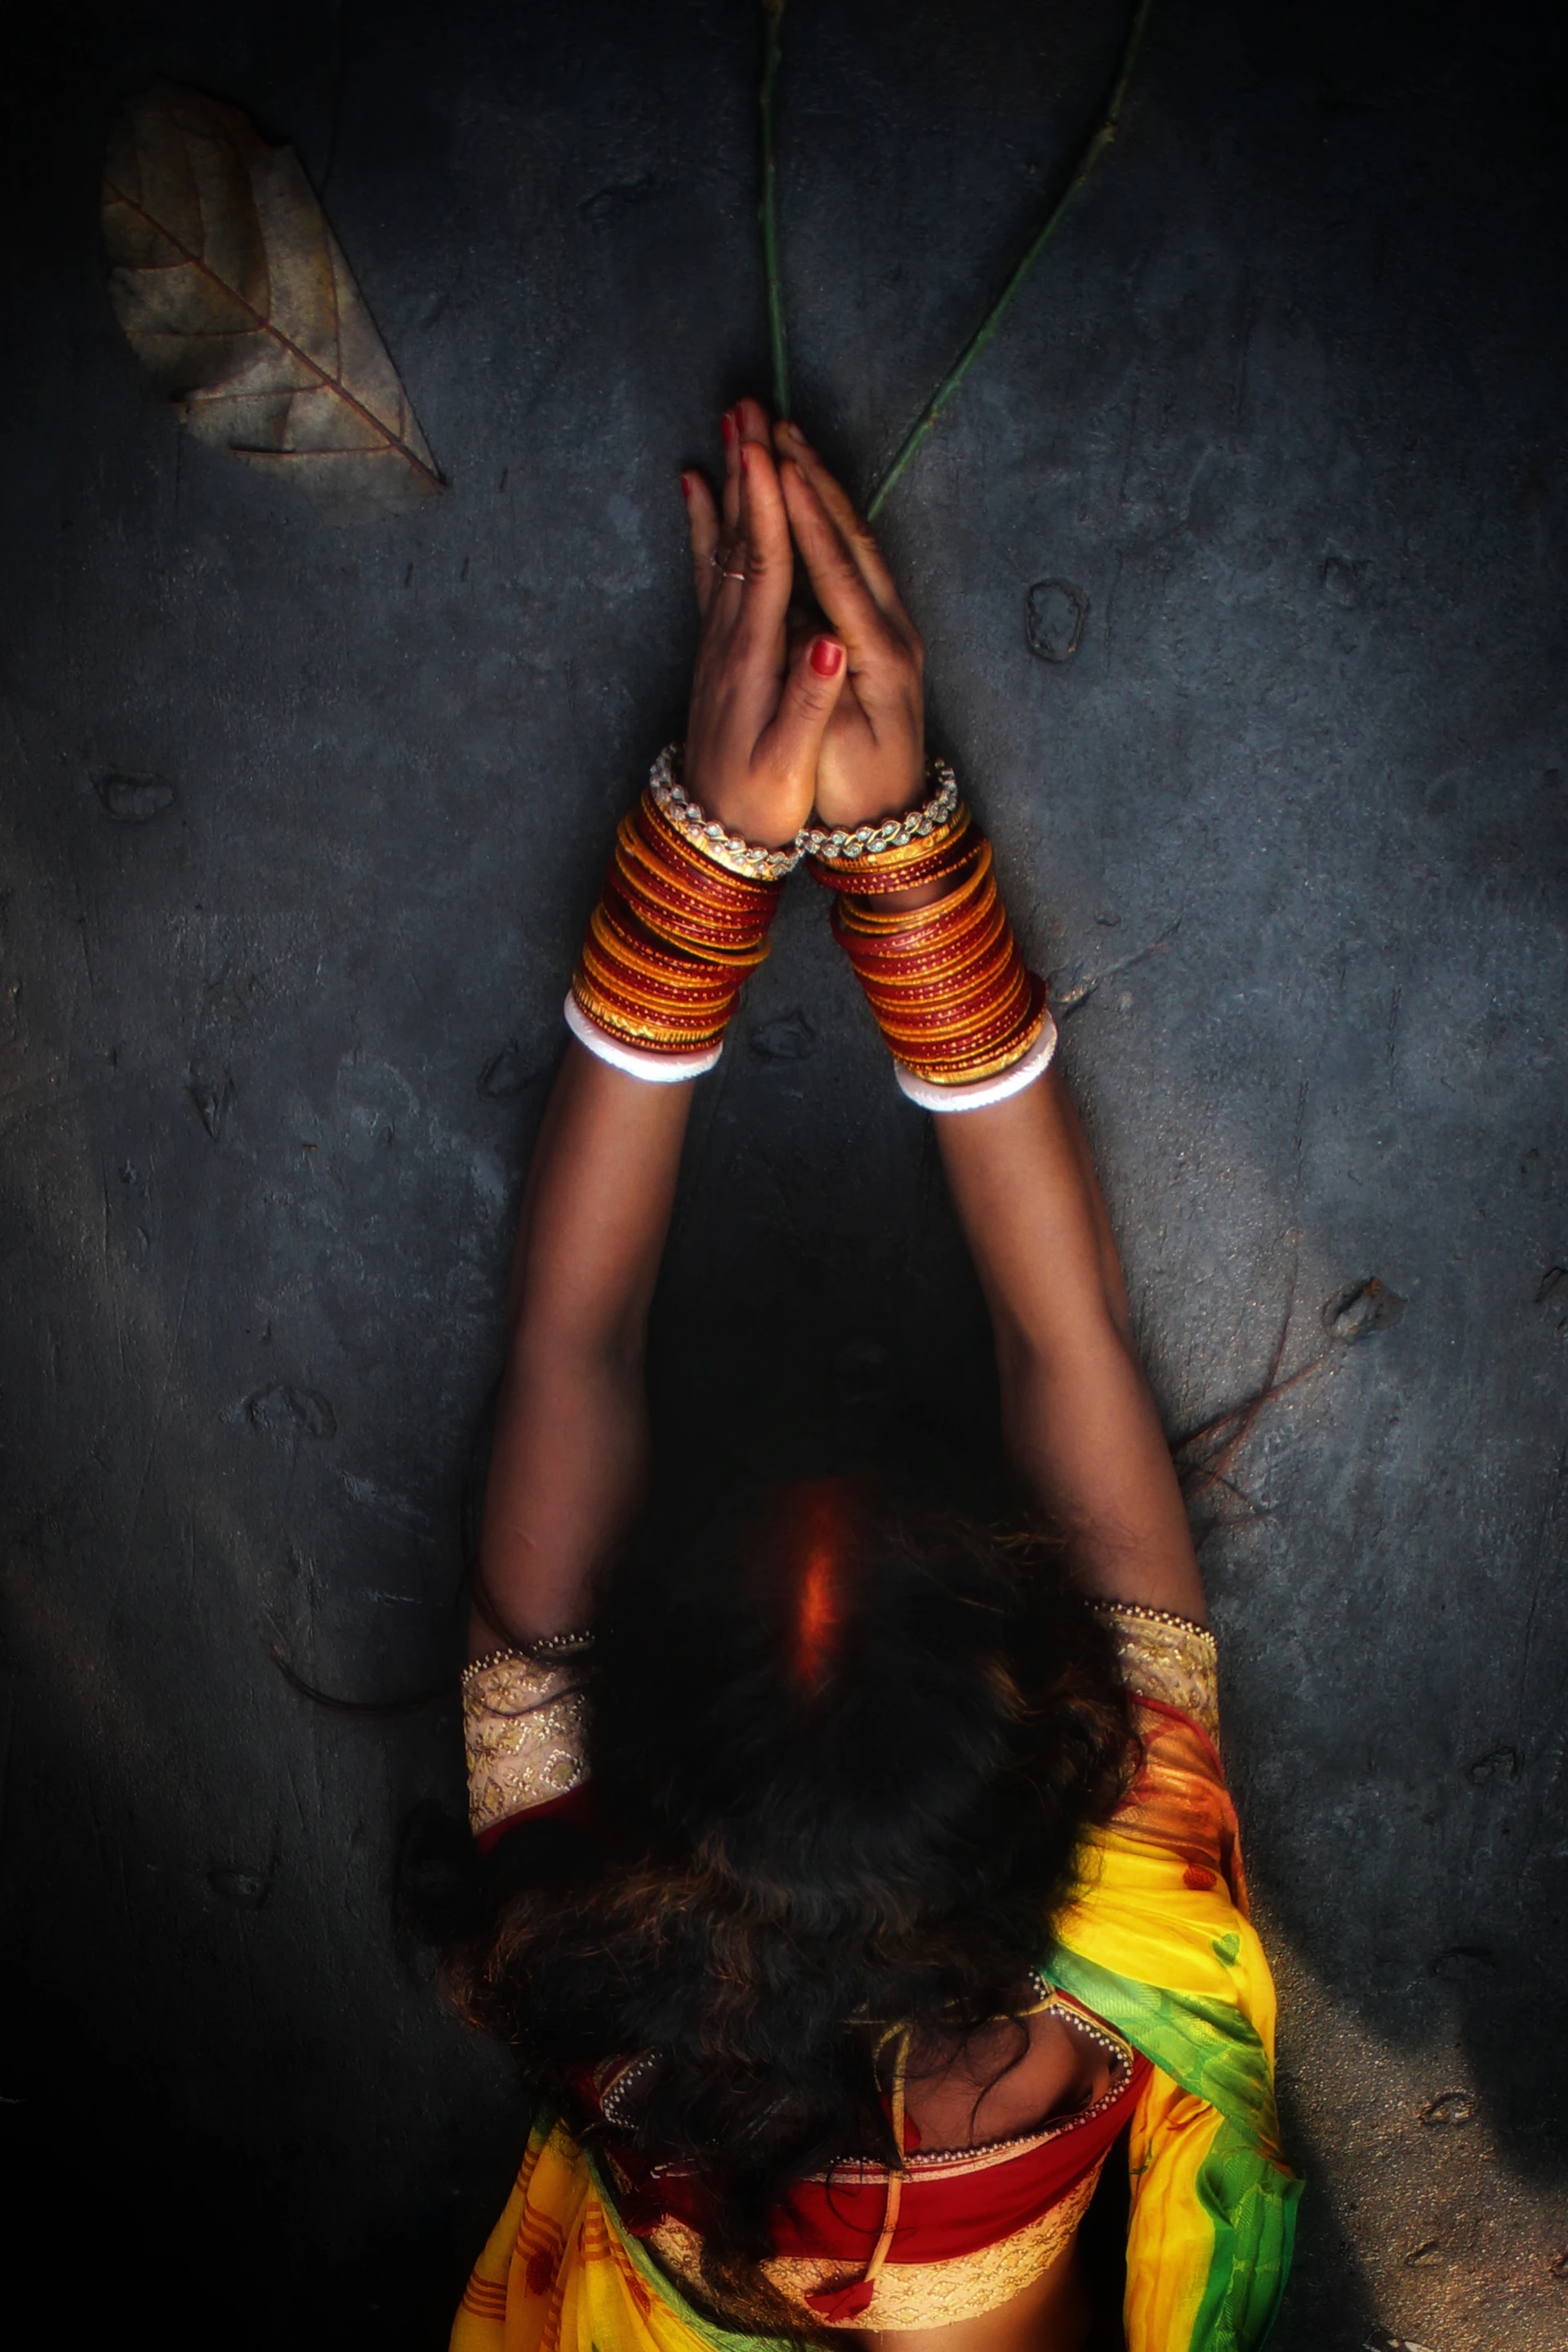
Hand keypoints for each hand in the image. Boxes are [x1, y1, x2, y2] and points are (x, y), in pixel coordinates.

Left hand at [680, 399, 848, 847]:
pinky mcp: (715, 648)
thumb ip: (808, 701)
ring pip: (724, 545)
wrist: (708, 836)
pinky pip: (708, 569)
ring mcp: (717, 641)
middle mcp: (729, 641)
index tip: (770, 453)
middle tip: (747, 407)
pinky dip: (705, 521)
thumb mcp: (787, 764)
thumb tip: (828, 641)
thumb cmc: (756, 806)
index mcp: (753, 663)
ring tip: (729, 424)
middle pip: (740, 541)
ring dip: (729, 483)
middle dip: (746, 473)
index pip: (764, 570)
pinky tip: (698, 486)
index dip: (769, 510)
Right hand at [775, 421, 924, 829]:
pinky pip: (849, 560)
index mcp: (877, 652)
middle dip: (810, 478)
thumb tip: (813, 640)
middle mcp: (890, 628)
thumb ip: (823, 693)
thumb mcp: (837, 751)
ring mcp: (889, 627)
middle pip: (849, 536)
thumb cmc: (855, 793)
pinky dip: (823, 520)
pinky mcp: (879, 633)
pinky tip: (799, 495)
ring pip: (853, 540)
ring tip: (785, 441)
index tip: (774, 463)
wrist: (892, 825)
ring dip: (820, 488)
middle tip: (773, 423)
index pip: (837, 567)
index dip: (804, 514)